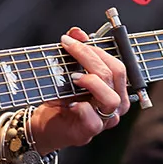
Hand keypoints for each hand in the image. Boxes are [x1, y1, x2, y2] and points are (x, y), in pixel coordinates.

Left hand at [27, 27, 131, 153]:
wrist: (46, 124)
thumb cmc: (62, 99)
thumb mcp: (69, 72)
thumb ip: (76, 51)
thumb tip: (77, 32)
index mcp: (115, 89)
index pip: (116, 65)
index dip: (96, 50)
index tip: (71, 40)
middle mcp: (116, 104)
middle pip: (114, 76)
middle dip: (90, 58)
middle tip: (69, 49)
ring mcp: (105, 120)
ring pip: (111, 98)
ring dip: (91, 83)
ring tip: (73, 78)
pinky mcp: (89, 131)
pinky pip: (93, 119)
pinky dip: (81, 108)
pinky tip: (69, 103)